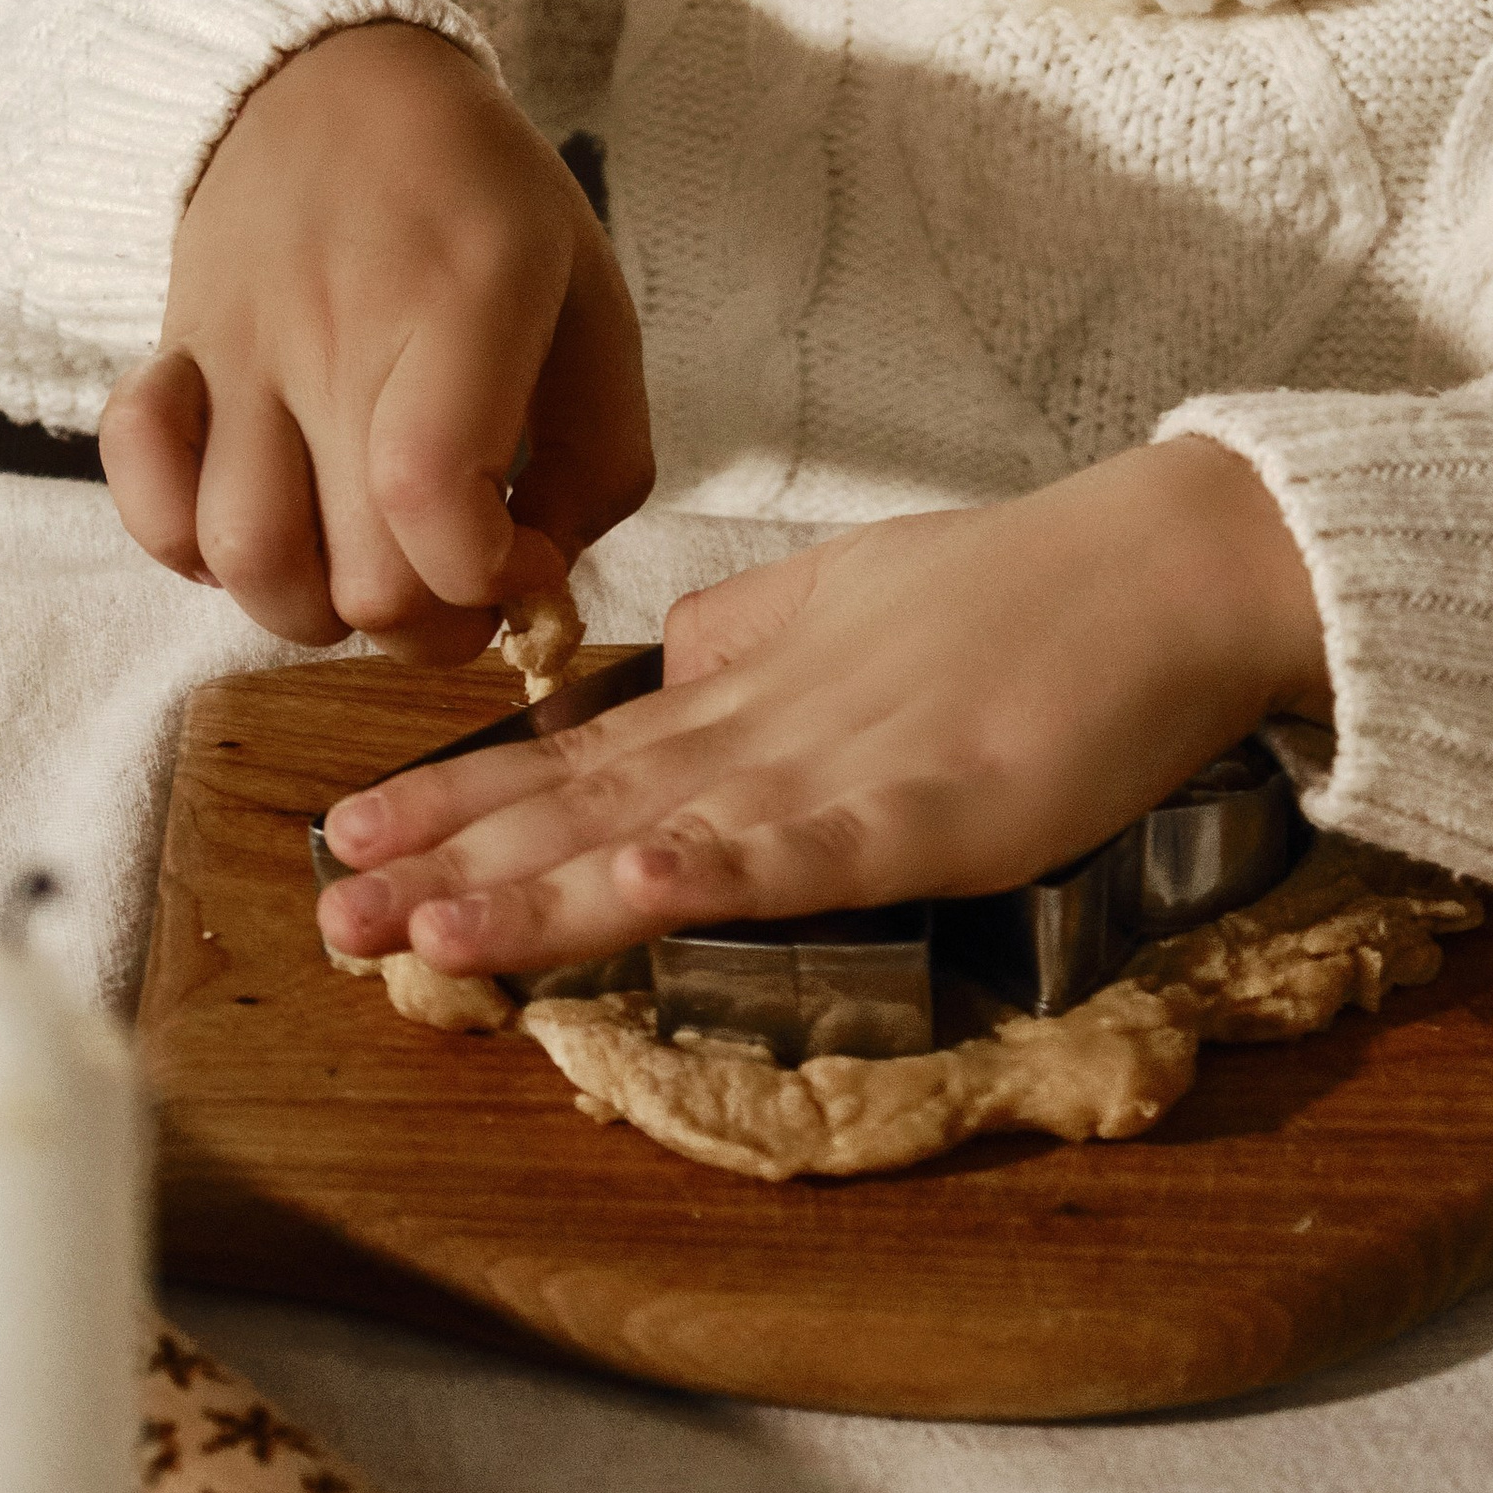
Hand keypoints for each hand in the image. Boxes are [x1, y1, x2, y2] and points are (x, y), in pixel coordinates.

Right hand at [100, 23, 652, 664]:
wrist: (333, 83)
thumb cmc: (483, 206)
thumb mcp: (594, 302)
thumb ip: (603, 458)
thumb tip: (543, 588)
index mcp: (462, 301)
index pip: (434, 496)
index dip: (486, 580)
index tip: (526, 562)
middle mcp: (338, 331)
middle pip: (352, 573)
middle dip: (426, 626)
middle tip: (459, 575)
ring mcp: (239, 349)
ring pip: (240, 559)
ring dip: (312, 607)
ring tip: (362, 559)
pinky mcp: (172, 360)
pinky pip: (143, 498)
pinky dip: (190, 547)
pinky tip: (262, 512)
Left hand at [315, 436, 1329, 972]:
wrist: (1166, 567)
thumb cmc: (1025, 589)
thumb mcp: (854, 597)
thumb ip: (753, 635)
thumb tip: (667, 668)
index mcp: (748, 692)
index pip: (575, 756)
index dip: (460, 800)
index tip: (351, 835)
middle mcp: (767, 730)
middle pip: (583, 803)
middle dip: (451, 861)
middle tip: (327, 912)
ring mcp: (843, 768)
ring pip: (661, 833)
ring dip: (535, 883)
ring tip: (423, 925)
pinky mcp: (930, 806)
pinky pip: (808, 850)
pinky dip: (715, 868)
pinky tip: (630, 884)